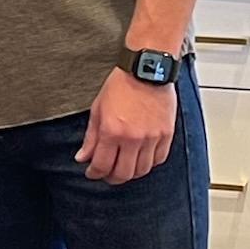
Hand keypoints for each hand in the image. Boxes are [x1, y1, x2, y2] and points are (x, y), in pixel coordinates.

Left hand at [76, 69, 177, 185]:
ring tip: (124, 167)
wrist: (146, 70)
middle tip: (107, 174)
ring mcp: (152, 138)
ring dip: (131, 173)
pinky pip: (159, 159)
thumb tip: (83, 157)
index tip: (92, 172)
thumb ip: (91, 137)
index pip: (102, 165)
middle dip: (112, 178)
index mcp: (112, 131)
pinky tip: (141, 158)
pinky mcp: (166, 134)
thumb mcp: (98, 109)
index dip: (94, 173)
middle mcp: (133, 138)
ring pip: (142, 170)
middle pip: (123, 174)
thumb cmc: (122, 85)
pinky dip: (149, 163)